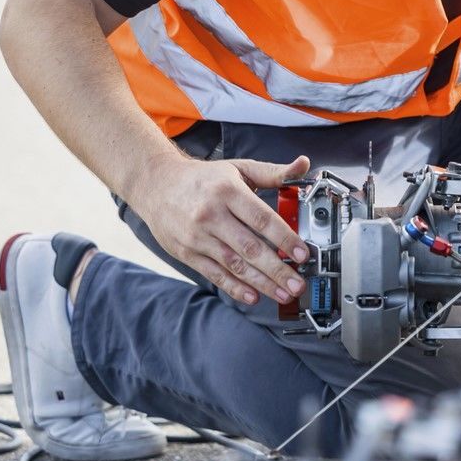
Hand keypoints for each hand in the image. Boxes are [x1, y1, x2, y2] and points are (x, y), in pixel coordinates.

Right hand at [128, 154, 311, 306]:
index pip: (262, 219)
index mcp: (228, 192)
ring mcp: (197, 237)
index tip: (303, 254)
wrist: (156, 185)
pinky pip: (214, 274)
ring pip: (234, 264)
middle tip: (298, 284)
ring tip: (283, 293)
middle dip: (277, 269)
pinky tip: (253, 296)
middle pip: (250, 247)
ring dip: (261, 283)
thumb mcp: (239, 168)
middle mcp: (211, 215)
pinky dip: (235, 287)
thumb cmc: (203, 178)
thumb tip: (303, 165)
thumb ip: (273, 173)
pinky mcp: (186, 253)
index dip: (284, 239)